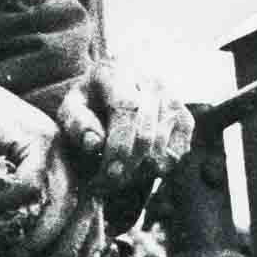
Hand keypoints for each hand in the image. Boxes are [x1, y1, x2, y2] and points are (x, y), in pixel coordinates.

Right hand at [22, 144, 99, 256]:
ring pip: (60, 203)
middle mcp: (70, 153)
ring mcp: (55, 143)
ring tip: (15, 252)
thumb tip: (47, 256)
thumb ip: (33, 205)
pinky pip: (28, 186)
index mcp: (70, 163)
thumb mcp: (11, 180)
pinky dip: (4, 202)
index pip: (92, 208)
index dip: (90, 241)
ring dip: (38, 236)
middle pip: (83, 208)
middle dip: (67, 247)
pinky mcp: (34, 137)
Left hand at [54, 60, 194, 206]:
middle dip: (128, 165)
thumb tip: (95, 144)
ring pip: (164, 145)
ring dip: (142, 171)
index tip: (108, 173)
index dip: (119, 145)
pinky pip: (179, 152)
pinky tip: (139, 170)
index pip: (127, 109)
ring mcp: (172, 98)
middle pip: (147, 132)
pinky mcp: (185, 117)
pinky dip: (160, 168)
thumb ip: (77, 124)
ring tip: (120, 178)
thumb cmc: (88, 103)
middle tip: (108, 184)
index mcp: (119, 72)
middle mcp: (151, 81)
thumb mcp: (71, 108)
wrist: (112, 90)